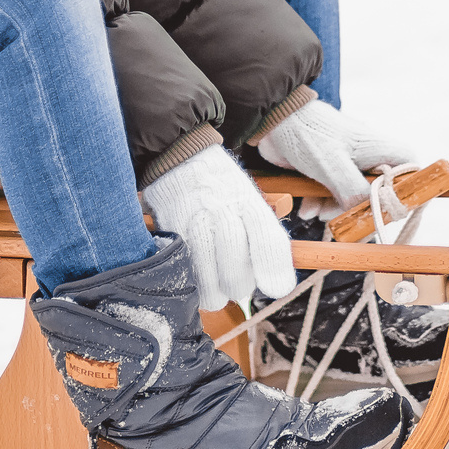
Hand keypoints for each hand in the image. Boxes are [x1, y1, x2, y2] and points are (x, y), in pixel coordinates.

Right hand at [141, 144, 296, 311]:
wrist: (176, 158)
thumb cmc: (218, 185)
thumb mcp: (247, 196)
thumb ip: (263, 233)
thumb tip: (277, 280)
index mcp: (248, 203)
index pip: (269, 241)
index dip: (274, 270)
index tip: (276, 288)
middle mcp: (222, 214)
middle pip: (238, 272)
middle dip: (240, 285)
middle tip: (237, 280)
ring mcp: (194, 225)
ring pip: (210, 281)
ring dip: (216, 291)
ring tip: (216, 283)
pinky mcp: (171, 235)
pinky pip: (186, 275)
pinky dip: (194, 285)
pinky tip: (197, 278)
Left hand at [252, 98, 415, 210]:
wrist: (271, 120)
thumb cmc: (306, 132)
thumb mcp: (331, 165)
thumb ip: (354, 191)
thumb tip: (368, 213)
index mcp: (376, 148)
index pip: (409, 166)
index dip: (406, 188)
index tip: (390, 207)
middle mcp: (365, 156)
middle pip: (378, 190)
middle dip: (358, 208)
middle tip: (343, 217)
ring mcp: (345, 163)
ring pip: (351, 196)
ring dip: (333, 209)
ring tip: (315, 211)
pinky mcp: (326, 170)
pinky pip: (330, 194)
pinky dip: (319, 203)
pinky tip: (305, 207)